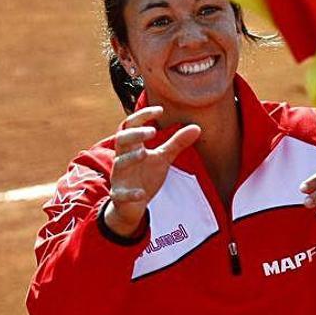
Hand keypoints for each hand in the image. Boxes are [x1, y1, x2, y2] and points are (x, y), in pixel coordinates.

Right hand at [104, 106, 200, 236]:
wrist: (133, 204)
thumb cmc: (145, 175)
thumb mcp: (163, 158)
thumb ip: (176, 143)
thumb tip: (197, 127)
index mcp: (133, 146)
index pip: (132, 125)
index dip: (143, 115)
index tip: (160, 110)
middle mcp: (123, 158)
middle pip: (121, 139)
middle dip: (135, 134)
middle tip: (153, 132)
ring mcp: (119, 176)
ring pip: (119, 163)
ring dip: (130, 158)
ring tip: (144, 153)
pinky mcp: (119, 195)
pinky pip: (121, 194)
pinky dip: (130, 193)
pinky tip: (142, 193)